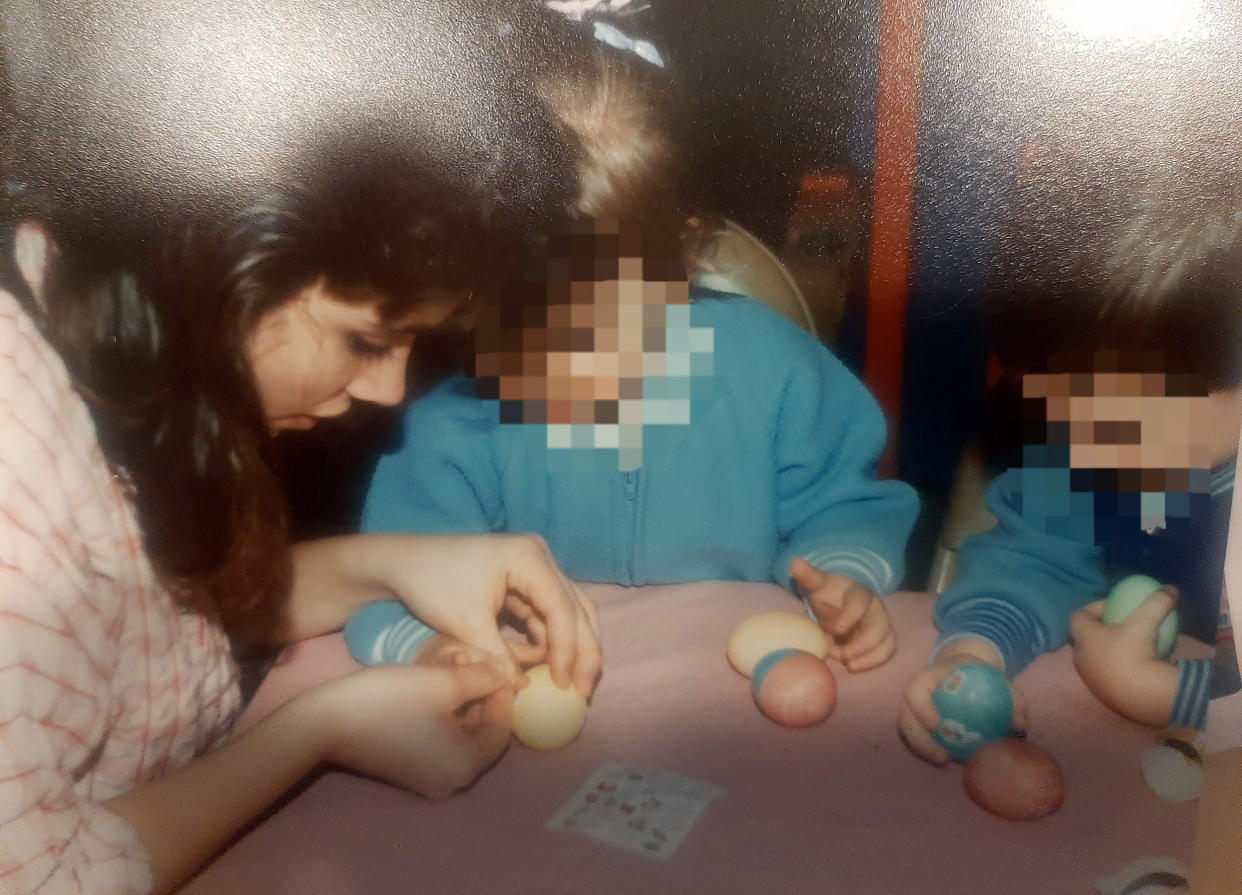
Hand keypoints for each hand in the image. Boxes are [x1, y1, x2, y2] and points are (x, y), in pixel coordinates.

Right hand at [310, 657, 519, 799]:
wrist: (323, 722)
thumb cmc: (390, 700)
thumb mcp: (444, 683)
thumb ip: (485, 678)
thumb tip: (512, 675)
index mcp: (466, 768)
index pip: (502, 728)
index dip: (503, 693)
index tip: (496, 663)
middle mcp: (451, 781)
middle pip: (482, 730)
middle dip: (480, 692)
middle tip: (471, 659)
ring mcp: (428, 777)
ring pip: (460, 730)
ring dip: (461, 697)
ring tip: (452, 663)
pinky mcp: (409, 767)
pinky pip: (440, 737)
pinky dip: (443, 711)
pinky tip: (435, 681)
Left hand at [367, 533, 602, 696]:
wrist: (404, 563)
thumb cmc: (431, 584)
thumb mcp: (466, 624)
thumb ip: (499, 658)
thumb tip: (525, 690)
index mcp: (529, 558)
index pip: (562, 608)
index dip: (569, 650)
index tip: (563, 686)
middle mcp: (540, 557)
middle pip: (577, 607)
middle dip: (584, 651)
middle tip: (583, 691)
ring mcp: (535, 568)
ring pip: (570, 611)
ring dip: (573, 647)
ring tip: (573, 685)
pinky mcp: (525, 582)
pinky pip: (549, 613)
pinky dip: (553, 640)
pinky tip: (551, 668)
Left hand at [791, 558, 894, 670]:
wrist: (838, 605)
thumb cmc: (829, 595)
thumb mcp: (817, 585)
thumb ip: (808, 576)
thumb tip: (795, 562)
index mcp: (860, 593)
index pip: (860, 603)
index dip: (849, 618)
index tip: (834, 630)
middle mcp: (876, 609)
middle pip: (880, 627)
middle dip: (862, 644)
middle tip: (841, 655)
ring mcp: (882, 625)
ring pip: (888, 642)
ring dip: (870, 657)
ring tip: (849, 665)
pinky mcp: (883, 640)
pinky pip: (887, 652)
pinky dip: (873, 662)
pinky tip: (854, 666)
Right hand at [897, 639, 1028, 765]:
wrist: (961, 668)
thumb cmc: (978, 673)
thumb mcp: (995, 678)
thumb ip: (1010, 697)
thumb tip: (1020, 725)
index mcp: (930, 675)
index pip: (917, 690)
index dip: (922, 708)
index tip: (937, 725)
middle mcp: (915, 689)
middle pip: (905, 715)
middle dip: (919, 738)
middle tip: (942, 756)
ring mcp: (911, 704)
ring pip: (906, 727)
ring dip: (921, 747)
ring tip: (943, 761)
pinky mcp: (914, 717)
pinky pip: (914, 734)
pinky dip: (926, 748)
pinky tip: (945, 759)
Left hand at [1070, 590, 1180, 726]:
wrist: (1142, 697)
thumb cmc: (1135, 653)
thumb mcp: (1146, 622)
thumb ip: (1156, 602)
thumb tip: (1170, 588)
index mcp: (1083, 637)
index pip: (1078, 616)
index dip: (1094, 607)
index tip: (1114, 605)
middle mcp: (1080, 658)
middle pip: (1085, 637)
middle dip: (1102, 629)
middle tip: (1122, 625)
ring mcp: (1090, 678)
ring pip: (1096, 658)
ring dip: (1110, 650)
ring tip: (1133, 645)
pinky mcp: (1103, 695)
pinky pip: (1107, 675)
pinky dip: (1119, 668)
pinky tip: (1140, 667)